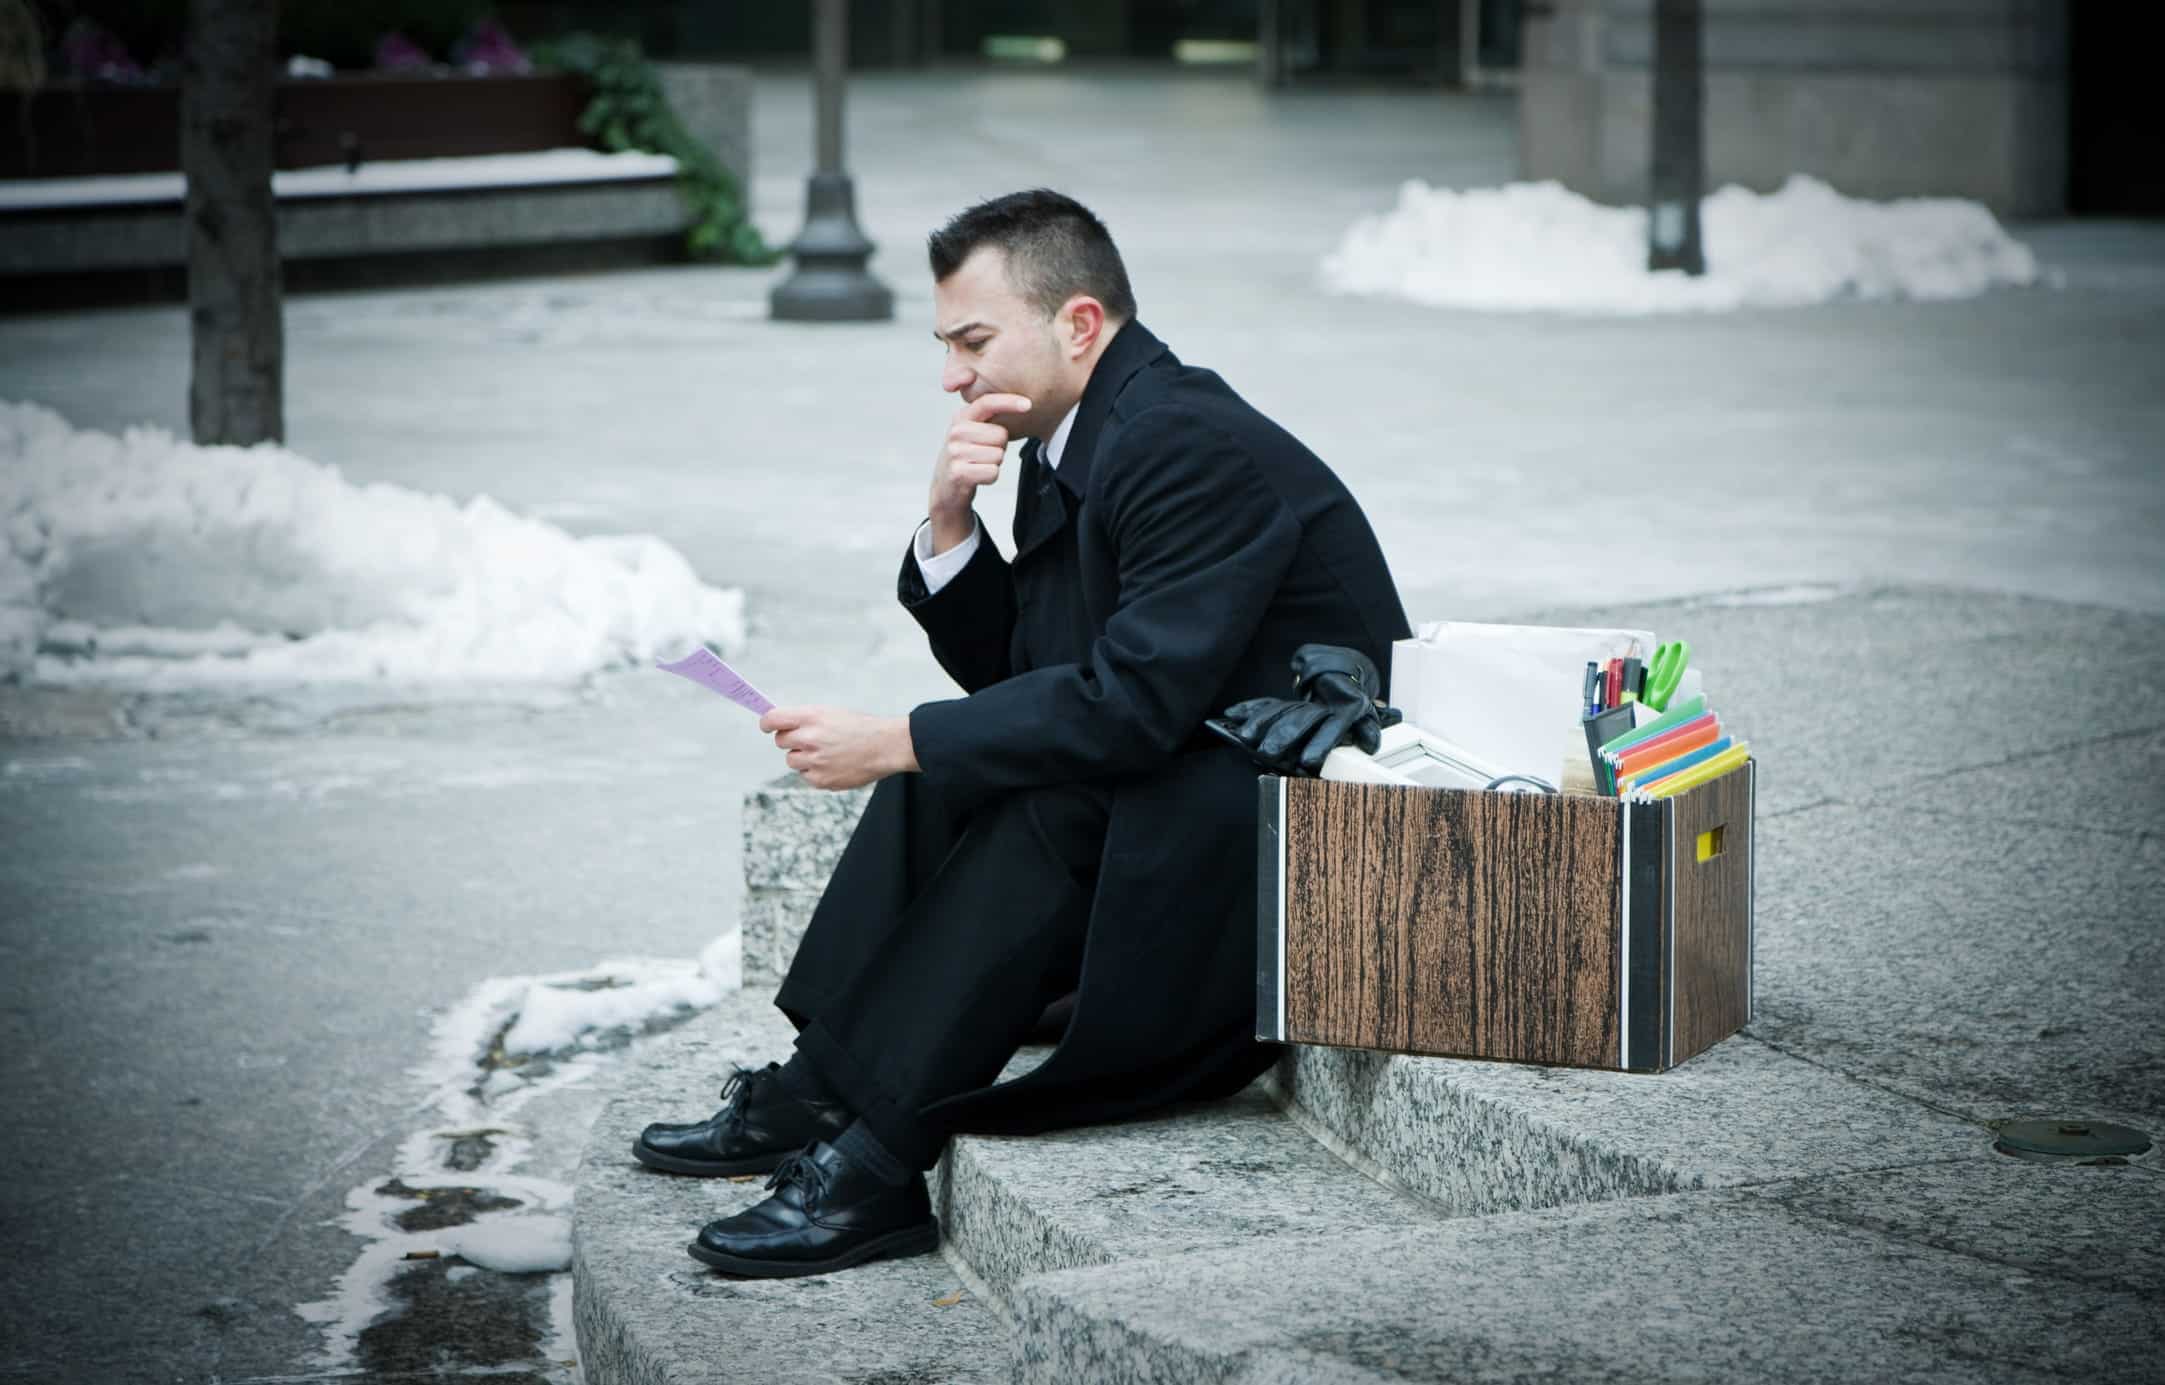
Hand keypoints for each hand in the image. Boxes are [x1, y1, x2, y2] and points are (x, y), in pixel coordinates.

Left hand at [759, 706, 917, 790]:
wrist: (885, 747)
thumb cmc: (860, 727)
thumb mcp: (831, 713)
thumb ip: (805, 719)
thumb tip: (781, 725)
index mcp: (811, 717)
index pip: (773, 719)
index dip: (767, 723)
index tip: (767, 726)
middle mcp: (810, 738)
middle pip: (780, 742)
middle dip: (790, 740)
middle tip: (809, 739)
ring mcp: (814, 761)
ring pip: (791, 761)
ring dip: (803, 758)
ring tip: (826, 753)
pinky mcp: (821, 780)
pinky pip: (806, 776)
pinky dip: (815, 772)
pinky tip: (833, 764)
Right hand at [928, 393, 1030, 553]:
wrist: (945, 488)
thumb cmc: (966, 457)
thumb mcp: (972, 432)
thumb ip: (988, 418)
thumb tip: (1021, 405)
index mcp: (961, 417)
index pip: (987, 403)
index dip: (1009, 402)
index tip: (1028, 404)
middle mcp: (956, 432)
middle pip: (1001, 435)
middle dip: (1000, 447)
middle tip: (983, 454)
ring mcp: (955, 452)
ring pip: (998, 455)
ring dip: (994, 463)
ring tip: (978, 465)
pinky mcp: (958, 472)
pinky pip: (993, 472)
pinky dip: (990, 477)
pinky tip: (976, 477)